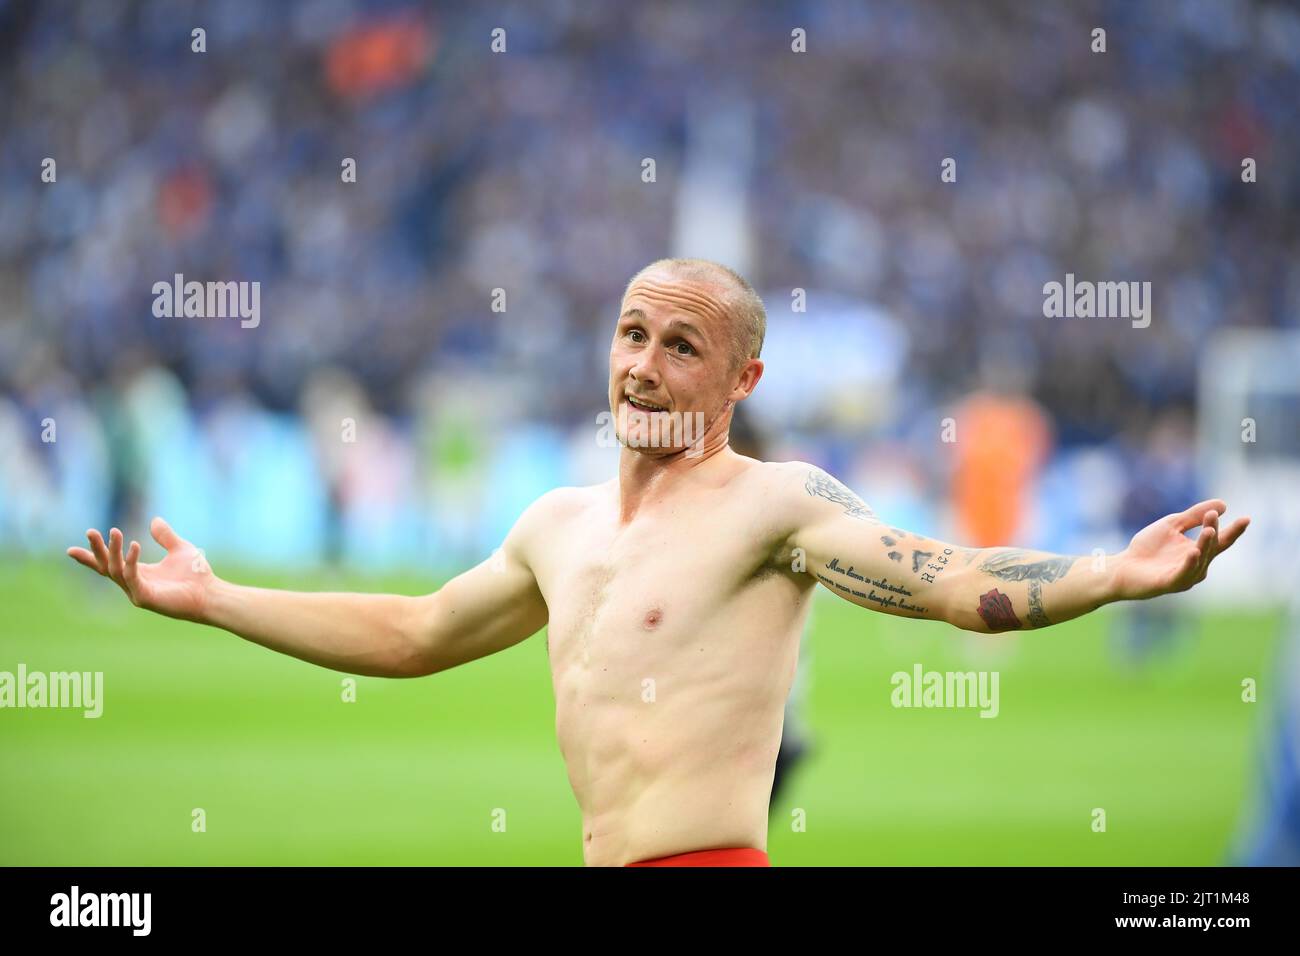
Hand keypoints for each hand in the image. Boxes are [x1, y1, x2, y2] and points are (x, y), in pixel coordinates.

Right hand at [66, 517, 214, 621]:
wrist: (210, 593)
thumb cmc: (197, 575)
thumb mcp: (180, 549)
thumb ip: (165, 536)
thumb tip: (154, 520)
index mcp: (138, 573)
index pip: (108, 565)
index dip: (90, 557)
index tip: (70, 550)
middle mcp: (134, 583)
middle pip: (106, 566)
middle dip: (97, 550)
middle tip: (91, 531)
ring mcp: (137, 592)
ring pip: (116, 570)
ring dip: (114, 551)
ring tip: (116, 532)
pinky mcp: (145, 598)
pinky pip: (132, 577)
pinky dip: (130, 562)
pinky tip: (134, 545)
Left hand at [1115, 499, 1249, 600]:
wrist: (1123, 566)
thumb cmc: (1148, 547)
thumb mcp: (1172, 525)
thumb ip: (1194, 515)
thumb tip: (1223, 505)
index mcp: (1199, 551)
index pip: (1221, 540)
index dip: (1234, 530)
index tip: (1246, 518)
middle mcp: (1197, 565)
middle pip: (1211, 547)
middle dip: (1212, 531)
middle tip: (1212, 515)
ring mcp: (1185, 576)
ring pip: (1200, 559)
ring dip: (1205, 544)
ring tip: (1208, 530)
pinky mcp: (1170, 583)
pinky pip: (1183, 573)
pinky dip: (1190, 563)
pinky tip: (1193, 552)